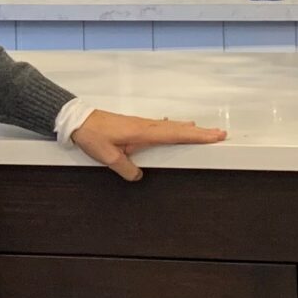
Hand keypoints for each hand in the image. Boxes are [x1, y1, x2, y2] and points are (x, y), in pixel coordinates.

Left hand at [70, 109, 226, 182]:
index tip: (214, 136)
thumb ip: (126, 168)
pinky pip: (161, 126)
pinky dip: (173, 127)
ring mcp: (141, 124)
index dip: (196, 136)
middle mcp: (146, 125)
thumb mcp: (108, 157)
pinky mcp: (135, 125)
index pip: (175, 135)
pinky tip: (175, 127)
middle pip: (178, 129)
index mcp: (143, 132)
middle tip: (219, 133)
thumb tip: (139, 176)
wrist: (79, 120)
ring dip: (187, 129)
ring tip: (203, 131)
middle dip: (199, 132)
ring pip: (171, 126)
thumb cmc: (93, 135)